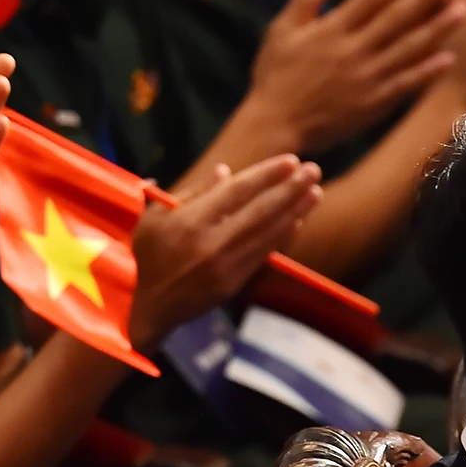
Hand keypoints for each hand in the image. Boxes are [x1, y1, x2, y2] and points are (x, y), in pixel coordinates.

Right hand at [128, 156, 321, 347]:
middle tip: (313, 170)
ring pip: (267, 232)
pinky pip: (264, 253)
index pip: (236, 192)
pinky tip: (299, 221)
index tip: (290, 160)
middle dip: (289, 188)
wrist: (151, 305)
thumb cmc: (150, 255)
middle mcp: (210, 242)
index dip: (266, 175)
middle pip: (259, 210)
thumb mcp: (155, 219)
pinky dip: (283, 236)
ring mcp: (224, 265)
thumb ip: (191, 194)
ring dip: (295, 210)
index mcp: (188, 222)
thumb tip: (225, 172)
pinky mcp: (235, 282)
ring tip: (315, 191)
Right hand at [246, 0, 465, 149]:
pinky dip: (426, 72)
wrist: (274, 124)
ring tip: (463, 9)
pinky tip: (448, 58)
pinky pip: (405, 84)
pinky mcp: (373, 103)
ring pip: (408, 49)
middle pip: (396, 18)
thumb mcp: (280, 32)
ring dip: (437, 29)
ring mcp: (366, 78)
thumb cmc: (275, 76)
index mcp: (331, 31)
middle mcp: (353, 51)